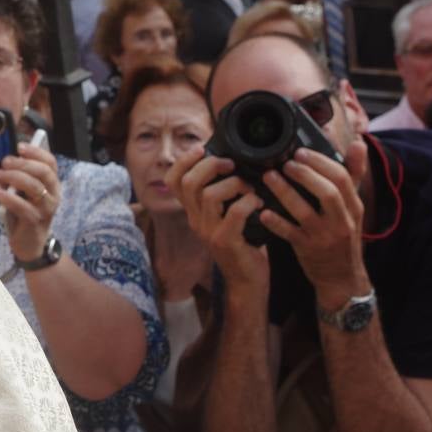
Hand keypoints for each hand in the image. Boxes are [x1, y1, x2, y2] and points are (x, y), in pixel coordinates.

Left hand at [0, 141, 60, 261]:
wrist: (29, 243)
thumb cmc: (23, 213)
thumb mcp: (22, 192)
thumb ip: (17, 177)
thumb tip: (2, 160)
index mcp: (52, 184)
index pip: (50, 163)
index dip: (37, 152)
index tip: (20, 146)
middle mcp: (53, 194)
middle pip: (44, 172)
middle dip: (23, 163)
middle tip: (5, 161)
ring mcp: (46, 209)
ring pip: (35, 188)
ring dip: (15, 178)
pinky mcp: (35, 222)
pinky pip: (24, 207)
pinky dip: (10, 198)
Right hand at [167, 145, 269, 293]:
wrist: (247, 282)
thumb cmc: (242, 246)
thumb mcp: (224, 218)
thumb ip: (222, 197)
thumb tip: (231, 164)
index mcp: (193, 212)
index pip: (173, 181)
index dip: (184, 161)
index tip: (203, 149)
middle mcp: (195, 220)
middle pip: (188, 183)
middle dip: (210, 165)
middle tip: (230, 164)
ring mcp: (208, 232)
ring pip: (210, 195)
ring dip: (234, 184)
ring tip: (249, 188)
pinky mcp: (225, 241)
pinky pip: (234, 212)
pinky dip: (249, 201)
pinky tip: (258, 202)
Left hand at [256, 140, 370, 308]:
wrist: (342, 278)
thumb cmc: (344, 236)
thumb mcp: (354, 207)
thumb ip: (353, 175)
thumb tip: (358, 142)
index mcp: (353, 206)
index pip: (342, 178)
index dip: (321, 162)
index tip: (301, 151)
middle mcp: (342, 221)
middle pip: (327, 192)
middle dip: (305, 174)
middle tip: (285, 162)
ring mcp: (324, 236)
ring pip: (305, 211)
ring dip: (285, 192)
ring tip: (269, 177)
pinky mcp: (308, 249)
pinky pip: (290, 234)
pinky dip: (276, 222)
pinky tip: (263, 212)